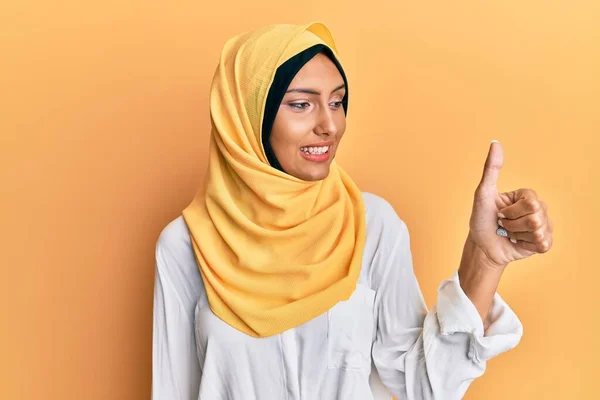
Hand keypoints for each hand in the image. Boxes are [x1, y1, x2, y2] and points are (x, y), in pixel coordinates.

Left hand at [467, 141, 553, 268]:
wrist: (482, 246)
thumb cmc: (481, 219)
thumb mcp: (483, 193)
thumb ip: (491, 168)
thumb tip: (495, 142)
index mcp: (526, 196)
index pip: (531, 202)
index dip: (511, 211)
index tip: (499, 212)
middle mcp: (538, 208)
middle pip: (536, 217)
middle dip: (513, 224)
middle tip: (503, 224)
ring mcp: (543, 225)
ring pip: (538, 231)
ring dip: (517, 235)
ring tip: (509, 233)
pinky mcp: (544, 242)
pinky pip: (542, 243)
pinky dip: (524, 245)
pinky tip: (517, 242)